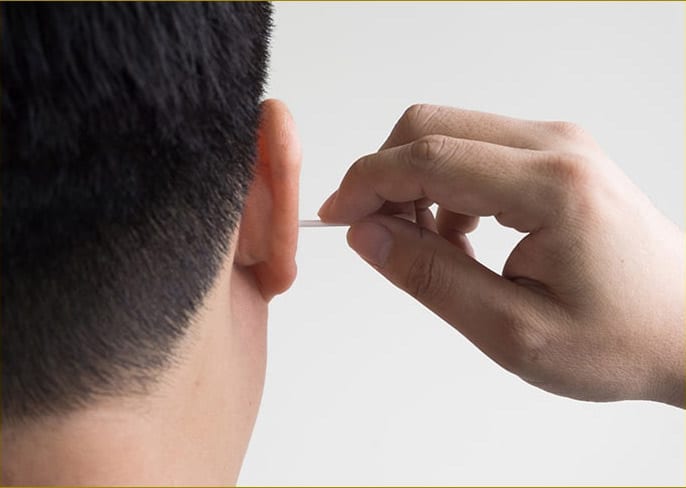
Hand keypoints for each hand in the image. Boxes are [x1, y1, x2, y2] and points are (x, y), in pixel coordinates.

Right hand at [319, 104, 684, 407]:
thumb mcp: (513, 331)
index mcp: (550, 187)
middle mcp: (556, 147)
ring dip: (415, 185)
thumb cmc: (619, 339)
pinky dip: (445, 188)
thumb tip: (369, 236)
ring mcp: (558, 146)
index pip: (426, 157)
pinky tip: (459, 238)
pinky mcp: (555, 157)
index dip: (366, 184)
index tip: (338, 219)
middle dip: (385, 177)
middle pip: (430, 127)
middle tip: (376, 236)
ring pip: (449, 135)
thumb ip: (431, 278)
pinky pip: (475, 150)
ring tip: (430, 250)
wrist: (685, 330)